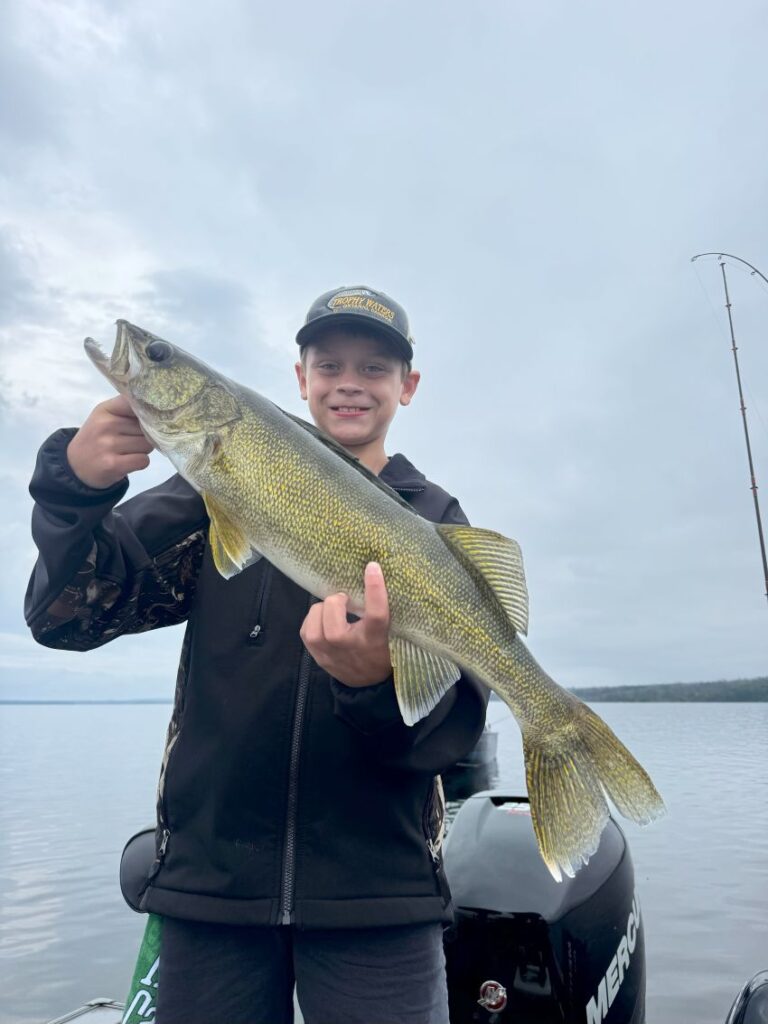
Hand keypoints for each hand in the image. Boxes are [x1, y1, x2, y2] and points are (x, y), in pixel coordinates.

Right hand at [66, 395, 154, 488]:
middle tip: (129, 441)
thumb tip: (158, 409)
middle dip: (144, 435)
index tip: (149, 416)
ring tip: (127, 451)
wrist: (75, 466)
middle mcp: (106, 424)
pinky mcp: (113, 464)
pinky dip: (140, 463)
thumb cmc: (97, 438)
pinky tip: (127, 461)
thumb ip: (127, 409)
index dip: (147, 411)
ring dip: (142, 450)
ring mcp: (109, 445)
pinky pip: (143, 460)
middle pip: (147, 428)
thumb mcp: (105, 416)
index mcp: (106, 409)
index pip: (136, 403)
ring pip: (148, 444)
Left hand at [300, 562, 392, 687]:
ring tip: (333, 611)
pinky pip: (306, 629)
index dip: (374, 588)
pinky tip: (323, 621)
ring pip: (315, 619)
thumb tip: (370, 574)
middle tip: (345, 600)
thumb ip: (379, 610)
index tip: (372, 567)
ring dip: (322, 609)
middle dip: (337, 599)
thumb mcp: (389, 632)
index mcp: (375, 638)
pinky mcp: (317, 656)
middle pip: (334, 612)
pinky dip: (313, 620)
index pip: (375, 613)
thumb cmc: (381, 649)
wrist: (368, 684)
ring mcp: (330, 653)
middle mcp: (351, 646)